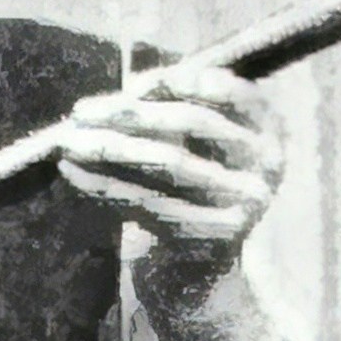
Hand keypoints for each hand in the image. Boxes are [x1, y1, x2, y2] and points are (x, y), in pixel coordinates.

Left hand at [56, 62, 286, 303]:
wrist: (206, 259)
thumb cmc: (195, 182)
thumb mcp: (200, 141)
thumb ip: (174, 108)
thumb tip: (123, 94)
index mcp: (271, 127)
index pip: (232, 91)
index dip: (183, 80)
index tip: (132, 83)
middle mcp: (269, 162)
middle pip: (194, 123)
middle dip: (132, 112)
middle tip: (81, 110)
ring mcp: (248, 200)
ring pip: (170, 163)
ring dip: (113, 146)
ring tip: (69, 140)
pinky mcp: (217, 234)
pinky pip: (153, 202)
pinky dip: (108, 185)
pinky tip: (74, 173)